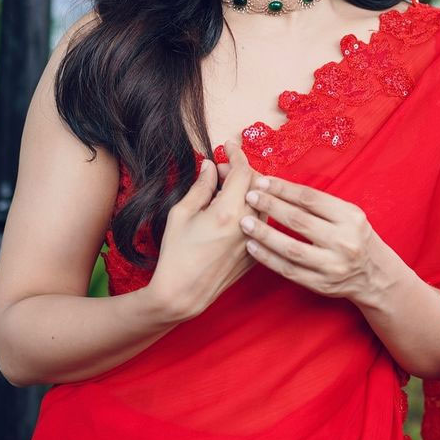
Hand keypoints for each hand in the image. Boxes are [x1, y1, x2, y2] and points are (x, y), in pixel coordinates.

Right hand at [147, 138, 267, 321]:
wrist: (182, 294)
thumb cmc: (176, 254)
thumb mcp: (181, 214)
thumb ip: (200, 188)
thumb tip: (210, 167)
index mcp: (227, 212)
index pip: (243, 172)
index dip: (236, 154)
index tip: (228, 145)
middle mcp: (247, 225)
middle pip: (257, 185)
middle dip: (240, 171)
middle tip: (219, 172)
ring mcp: (254, 241)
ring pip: (263, 204)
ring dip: (248, 191)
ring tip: (224, 191)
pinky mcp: (255, 254)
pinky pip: (261, 224)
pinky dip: (250, 210)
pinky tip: (231, 213)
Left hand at [237, 171, 385, 302]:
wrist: (374, 274)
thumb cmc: (354, 236)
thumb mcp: (348, 214)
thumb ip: (319, 204)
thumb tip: (279, 187)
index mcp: (350, 217)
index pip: (310, 198)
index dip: (284, 189)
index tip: (263, 182)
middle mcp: (343, 241)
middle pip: (299, 221)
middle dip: (271, 206)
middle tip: (250, 197)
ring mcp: (332, 265)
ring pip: (291, 248)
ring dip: (264, 234)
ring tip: (245, 223)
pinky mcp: (321, 284)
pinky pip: (289, 270)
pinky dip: (268, 258)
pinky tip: (253, 247)